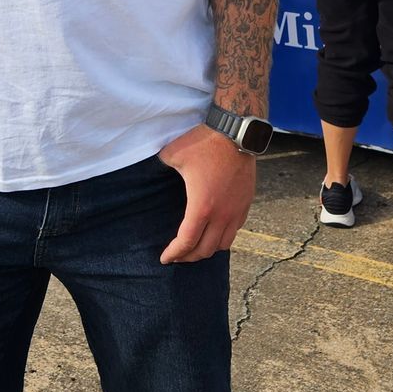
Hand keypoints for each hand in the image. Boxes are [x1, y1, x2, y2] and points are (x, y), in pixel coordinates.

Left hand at [156, 124, 255, 263]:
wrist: (236, 133)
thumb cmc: (203, 143)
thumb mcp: (172, 155)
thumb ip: (158, 168)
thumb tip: (146, 172)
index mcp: (202, 207)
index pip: (187, 243)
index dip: (174, 254)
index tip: (164, 258)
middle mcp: (222, 215)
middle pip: (205, 250)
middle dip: (189, 257)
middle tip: (177, 256)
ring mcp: (236, 211)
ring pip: (224, 244)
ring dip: (208, 249)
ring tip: (195, 247)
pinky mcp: (246, 203)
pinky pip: (235, 230)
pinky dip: (222, 237)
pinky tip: (213, 231)